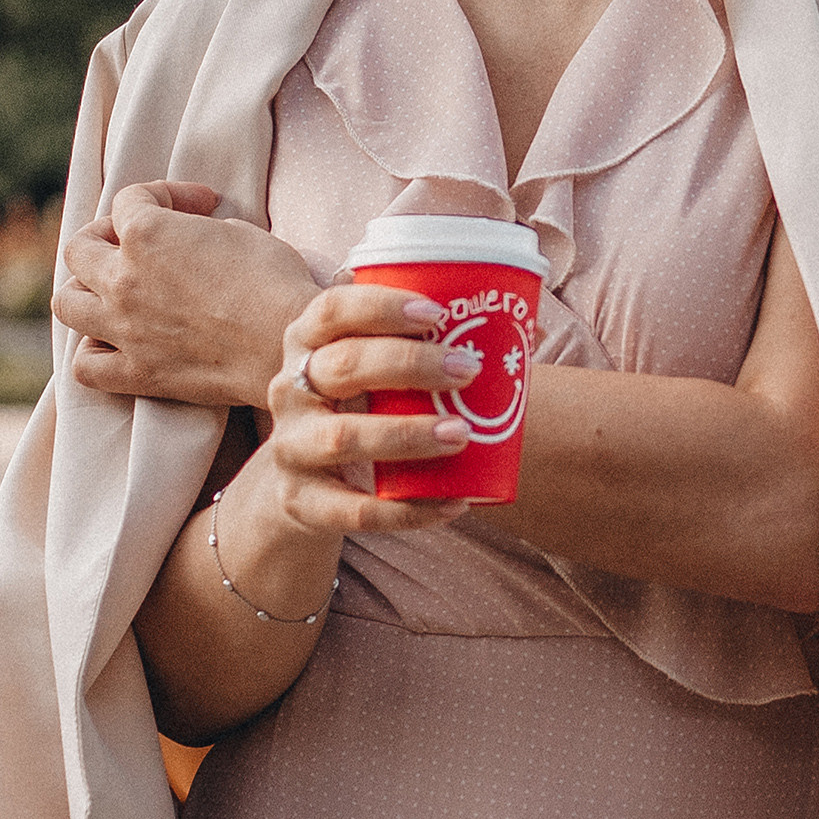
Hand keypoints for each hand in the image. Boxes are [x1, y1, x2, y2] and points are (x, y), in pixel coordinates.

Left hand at [54, 182, 321, 407]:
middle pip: (80, 248)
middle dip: (106, 237)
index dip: (168, 195)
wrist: (287, 345)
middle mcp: (123, 278)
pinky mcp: (137, 373)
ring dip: (84, 291)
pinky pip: (85, 366)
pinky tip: (115, 343)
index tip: (200, 205)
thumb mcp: (239, 231)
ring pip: (66, 303)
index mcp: (146, 233)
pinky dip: (93, 353)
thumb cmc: (273, 282)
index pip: (132, 199)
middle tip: (136, 243)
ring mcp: (123, 328)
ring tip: (112, 292)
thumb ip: (197, 230)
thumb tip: (192, 239)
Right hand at [243, 281, 484, 549]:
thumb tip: (530, 330)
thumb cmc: (358, 407)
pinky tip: (453, 505)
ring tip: (461, 433)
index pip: (333, 310)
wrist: (302, 485)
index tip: (436, 314)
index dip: (381, 307)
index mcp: (308, 342)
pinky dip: (406, 511)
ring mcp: (290, 446)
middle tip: (467, 368)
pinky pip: (353, 510)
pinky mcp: (299, 501)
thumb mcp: (373, 370)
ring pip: (342, 438)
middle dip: (408, 364)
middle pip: (343, 366)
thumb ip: (429, 345)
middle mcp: (289, 388)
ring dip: (406, 434)